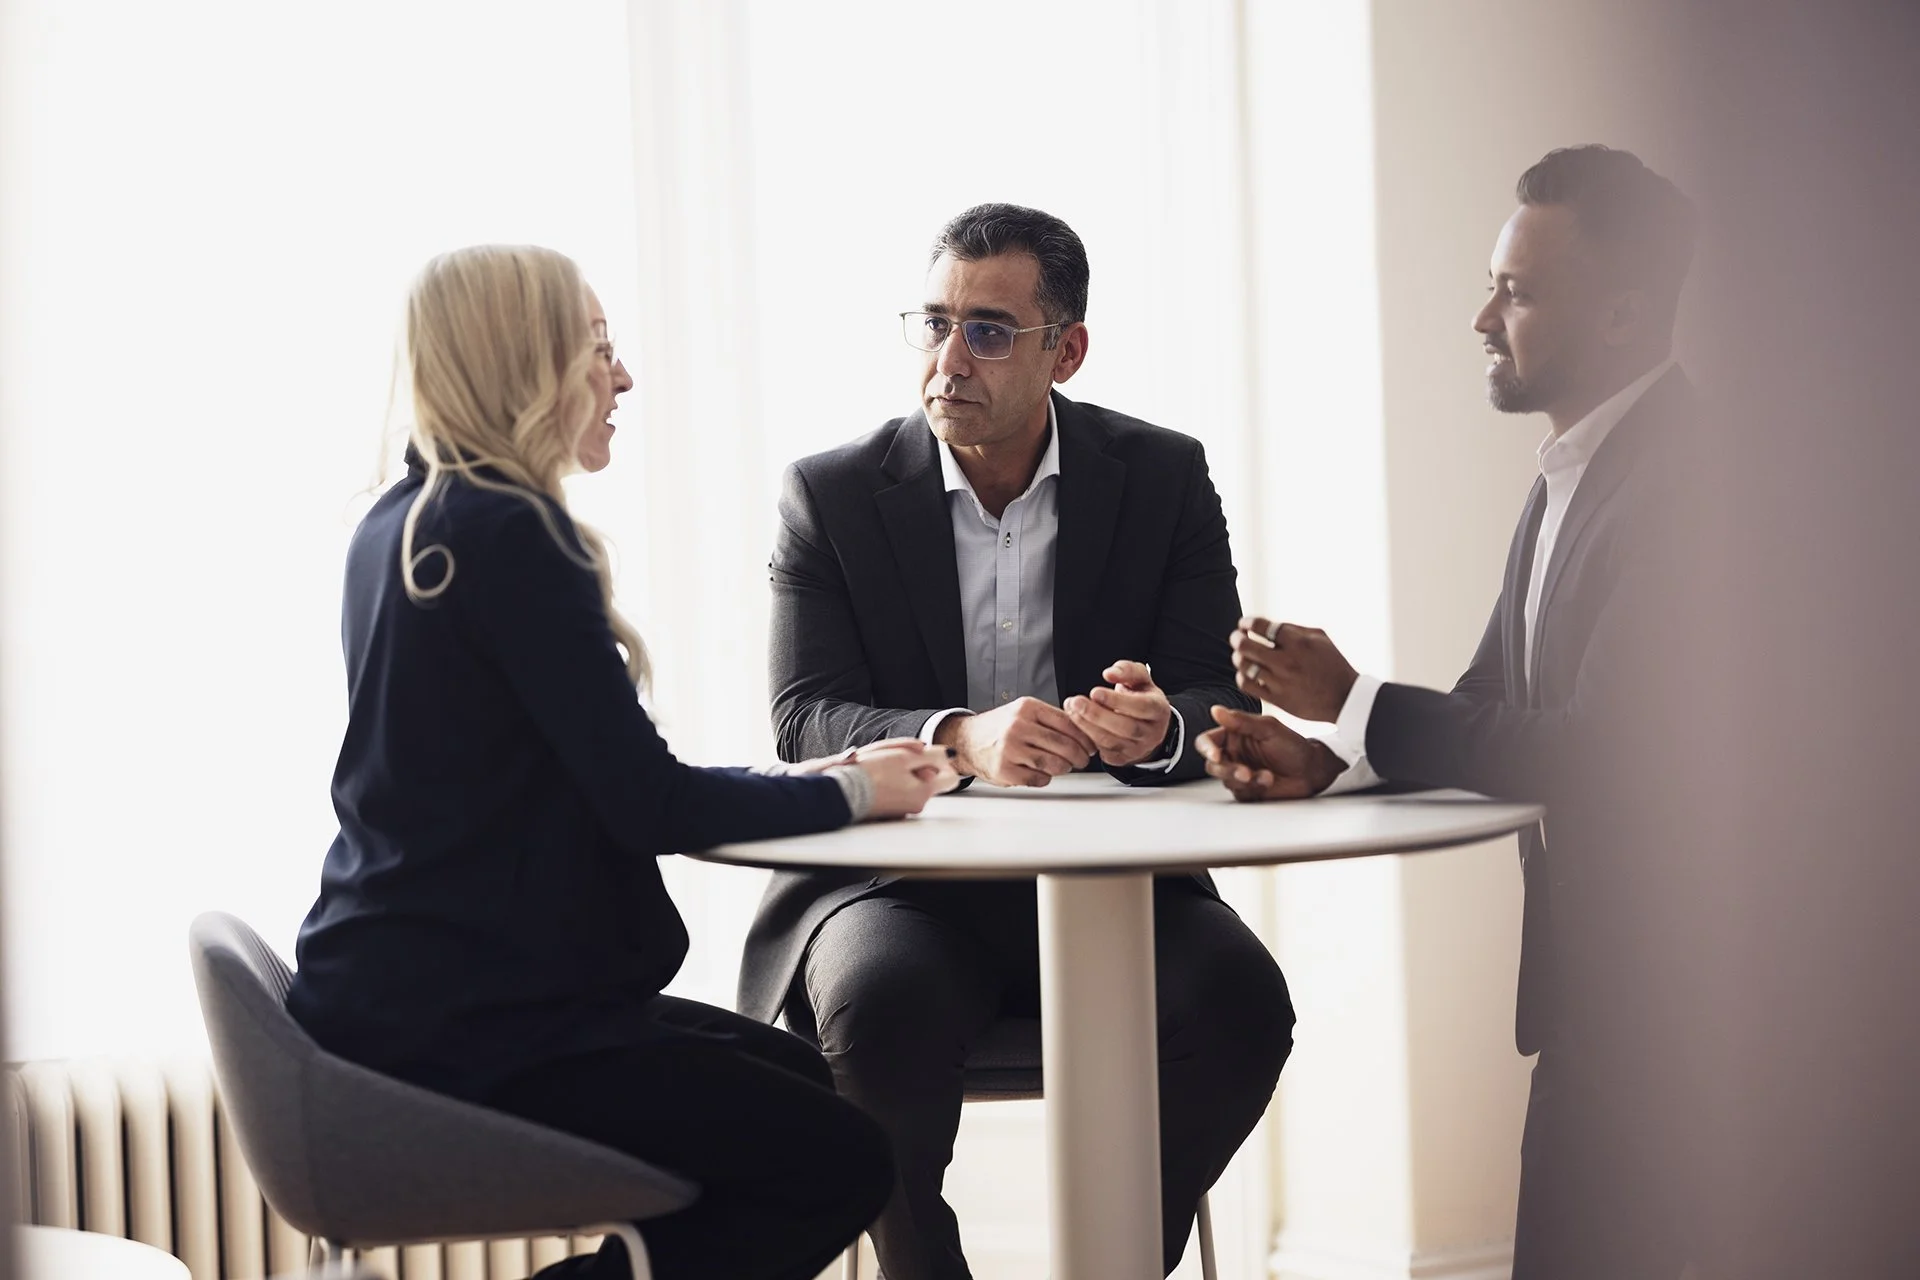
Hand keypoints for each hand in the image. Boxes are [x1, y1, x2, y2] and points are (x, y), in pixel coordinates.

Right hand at [848, 740, 960, 818]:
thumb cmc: (869, 775)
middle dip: (917, 766)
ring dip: (902, 773)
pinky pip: (897, 792)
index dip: (941, 763)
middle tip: (898, 759)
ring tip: (882, 767)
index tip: (927, 756)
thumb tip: (951, 755)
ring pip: (911, 785)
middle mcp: (916, 805)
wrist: (841, 793)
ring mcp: (902, 810)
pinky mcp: (888, 811)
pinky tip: (876, 778)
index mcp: (924, 792)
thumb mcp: (904, 756)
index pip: (951, 778)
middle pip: (928, 780)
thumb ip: (932, 755)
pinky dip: (891, 783)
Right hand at [935, 697, 1097, 787]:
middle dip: (1080, 757)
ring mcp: (1010, 749)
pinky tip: (1041, 772)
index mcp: (1027, 708)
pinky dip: (1045, 778)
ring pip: (1055, 764)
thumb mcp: (1023, 712)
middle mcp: (1018, 726)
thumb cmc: (1001, 727)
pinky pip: (1039, 779)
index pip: (1068, 724)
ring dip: (1064, 768)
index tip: (1091, 746)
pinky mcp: (1005, 770)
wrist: (967, 740)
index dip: (1085, 738)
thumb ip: (1050, 719)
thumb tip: (1085, 733)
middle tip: (1083, 761)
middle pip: (1065, 745)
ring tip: (1063, 766)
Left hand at [1064, 659, 1174, 767]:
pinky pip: (1103, 751)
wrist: (1148, 726)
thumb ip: (1127, 670)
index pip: (1140, 707)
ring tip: (1072, 710)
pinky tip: (1076, 723)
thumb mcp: (1140, 679)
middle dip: (1098, 715)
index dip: (1117, 701)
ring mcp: (1137, 748)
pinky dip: (1087, 737)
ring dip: (1088, 726)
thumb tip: (1110, 673)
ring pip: (1112, 741)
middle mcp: (1151, 732)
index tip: (1095, 692)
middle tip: (1077, 702)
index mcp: (1158, 710)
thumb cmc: (1142, 698)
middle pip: (1125, 727)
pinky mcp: (1122, 759)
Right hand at [1194, 705, 1346, 800]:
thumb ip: (1242, 721)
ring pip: (1225, 781)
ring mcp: (1239, 773)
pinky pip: (1240, 793)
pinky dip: (1253, 788)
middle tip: (1245, 772)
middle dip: (1227, 770)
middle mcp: (1233, 755)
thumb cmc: (1293, 746)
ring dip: (1244, 780)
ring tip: (1266, 776)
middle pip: (1212, 765)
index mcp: (1234, 736)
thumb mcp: (1269, 729)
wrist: (1312, 770)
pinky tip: (1269, 781)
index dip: (1207, 749)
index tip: (1216, 755)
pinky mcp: (1247, 790)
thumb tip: (1216, 710)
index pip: (1208, 741)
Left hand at [1229, 616, 1358, 721]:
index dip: (1247, 622)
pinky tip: (1246, 673)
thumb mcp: (1320, 638)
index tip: (1244, 624)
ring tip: (1240, 655)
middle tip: (1236, 637)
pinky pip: (1248, 686)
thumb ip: (1293, 628)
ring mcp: (1281, 682)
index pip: (1261, 626)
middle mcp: (1287, 661)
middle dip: (1236, 638)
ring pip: (1244, 666)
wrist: (1345, 697)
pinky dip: (1242, 676)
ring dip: (1237, 657)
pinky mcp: (1278, 699)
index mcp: (1298, 643)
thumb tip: (1268, 624)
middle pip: (1246, 645)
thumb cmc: (1333, 664)